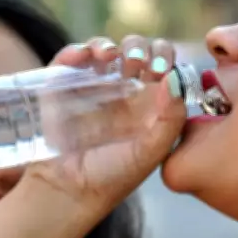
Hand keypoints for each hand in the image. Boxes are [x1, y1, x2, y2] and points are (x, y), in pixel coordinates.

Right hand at [22, 36, 186, 205]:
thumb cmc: (114, 177)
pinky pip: (71, 58)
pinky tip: (83, 56)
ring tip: (110, 57)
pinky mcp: (63, 87)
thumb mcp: (151, 152)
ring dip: (110, 45)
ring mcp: (92, 86)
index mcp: (149, 102)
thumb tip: (175, 79)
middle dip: (139, 47)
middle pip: (137, 50)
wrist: (69, 192)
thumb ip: (171, 119)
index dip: (165, 57)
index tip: (160, 68)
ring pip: (105, 49)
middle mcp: (123, 90)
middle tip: (136, 64)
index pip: (163, 64)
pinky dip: (76, 49)